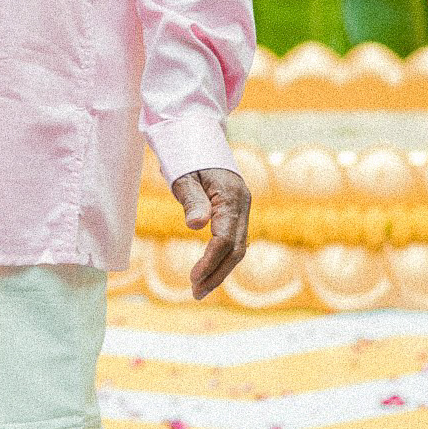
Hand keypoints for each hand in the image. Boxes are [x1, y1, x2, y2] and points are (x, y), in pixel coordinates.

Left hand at [170, 166, 250, 299]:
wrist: (198, 134)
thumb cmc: (187, 155)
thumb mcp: (184, 176)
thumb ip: (191, 200)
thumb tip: (196, 225)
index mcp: (232, 197)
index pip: (224, 239)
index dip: (210, 261)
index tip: (193, 278)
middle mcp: (243, 205)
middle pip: (236, 249)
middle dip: (217, 274)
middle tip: (196, 294)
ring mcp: (243, 208)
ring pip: (238, 247)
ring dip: (220, 270)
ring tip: (199, 290)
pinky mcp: (237, 211)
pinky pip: (234, 240)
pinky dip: (223, 258)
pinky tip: (210, 272)